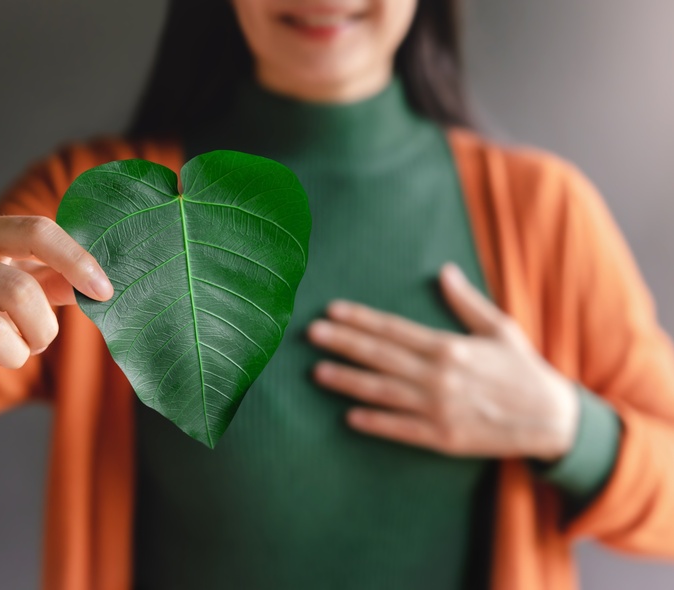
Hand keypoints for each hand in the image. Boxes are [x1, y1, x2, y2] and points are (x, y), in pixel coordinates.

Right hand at [0, 214, 112, 388]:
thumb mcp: (17, 277)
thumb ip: (56, 278)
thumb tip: (98, 287)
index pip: (36, 232)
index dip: (76, 261)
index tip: (104, 292)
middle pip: (18, 291)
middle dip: (43, 327)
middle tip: (41, 339)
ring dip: (17, 353)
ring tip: (16, 353)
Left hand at [308, 263, 578, 461]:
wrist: (551, 418)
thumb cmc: (522, 369)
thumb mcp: (499, 327)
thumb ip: (466, 301)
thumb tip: (444, 270)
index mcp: (449, 346)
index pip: (393, 328)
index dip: (360, 319)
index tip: (332, 310)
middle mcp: (438, 376)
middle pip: (379, 356)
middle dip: (343, 343)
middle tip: (311, 334)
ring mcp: (438, 408)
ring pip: (382, 392)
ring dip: (347, 381)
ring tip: (318, 372)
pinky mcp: (443, 438)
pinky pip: (401, 429)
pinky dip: (374, 423)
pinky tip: (349, 416)